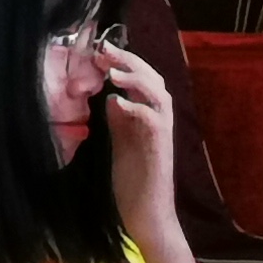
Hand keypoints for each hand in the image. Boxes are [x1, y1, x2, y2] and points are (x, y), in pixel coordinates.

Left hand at [95, 41, 181, 242]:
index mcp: (148, 117)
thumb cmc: (132, 180)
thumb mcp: (121, 143)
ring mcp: (162, 133)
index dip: (124, 63)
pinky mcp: (159, 148)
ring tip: (112, 72)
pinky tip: (116, 102)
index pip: (143, 80)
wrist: (146, 213)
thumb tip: (110, 97)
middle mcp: (159, 120)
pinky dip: (136, 107)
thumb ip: (119, 120)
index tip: (100, 51)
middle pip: (153, 79)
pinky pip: (154, 120)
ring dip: (136, 78)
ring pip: (159, 94)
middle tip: (104, 49)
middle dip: (130, 61)